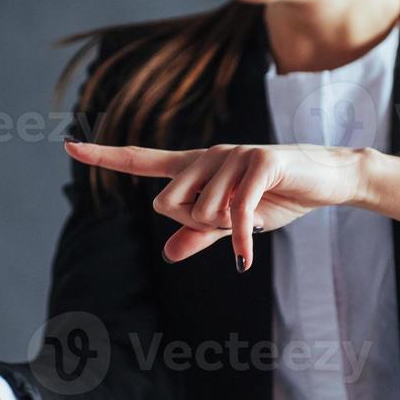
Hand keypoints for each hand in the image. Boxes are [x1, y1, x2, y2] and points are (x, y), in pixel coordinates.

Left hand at [64, 139, 379, 269]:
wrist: (329, 181)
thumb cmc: (282, 196)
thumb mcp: (235, 224)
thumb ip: (200, 235)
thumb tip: (168, 253)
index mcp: (197, 165)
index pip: (142, 159)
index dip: (105, 155)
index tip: (69, 145)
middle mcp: (208, 154)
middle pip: (167, 203)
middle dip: (195, 226)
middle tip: (231, 223)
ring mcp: (233, 155)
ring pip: (199, 210)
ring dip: (225, 229)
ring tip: (254, 216)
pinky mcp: (259, 162)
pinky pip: (234, 212)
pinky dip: (239, 239)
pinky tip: (247, 255)